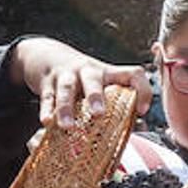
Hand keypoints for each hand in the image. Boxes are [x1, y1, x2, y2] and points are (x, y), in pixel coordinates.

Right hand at [9, 37, 149, 128]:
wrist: (49, 56)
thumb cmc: (83, 81)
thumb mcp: (101, 85)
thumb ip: (117, 106)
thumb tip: (136, 131)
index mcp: (108, 73)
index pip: (132, 74)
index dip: (142, 90)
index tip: (141, 111)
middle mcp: (88, 71)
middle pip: (93, 79)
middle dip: (95, 96)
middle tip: (98, 114)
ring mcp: (66, 75)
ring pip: (66, 88)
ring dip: (66, 107)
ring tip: (68, 126)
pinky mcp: (47, 82)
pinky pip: (47, 96)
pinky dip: (47, 109)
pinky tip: (46, 121)